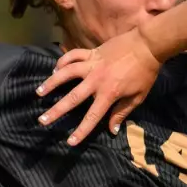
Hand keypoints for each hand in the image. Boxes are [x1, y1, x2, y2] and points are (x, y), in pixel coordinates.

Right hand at [36, 29, 161, 146]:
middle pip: (73, 98)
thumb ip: (122, 113)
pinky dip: (62, 61)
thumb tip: (112, 130)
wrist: (147, 45)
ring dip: (51, 83)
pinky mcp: (91, 52)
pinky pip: (72, 56)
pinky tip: (55, 69)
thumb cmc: (145, 73)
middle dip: (56, 111)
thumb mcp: (138, 96)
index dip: (81, 131)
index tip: (70, 141)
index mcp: (109, 93)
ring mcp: (92, 64)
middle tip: (42, 120)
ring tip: (39, 92)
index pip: (92, 116)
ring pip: (66, 73)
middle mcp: (96, 80)